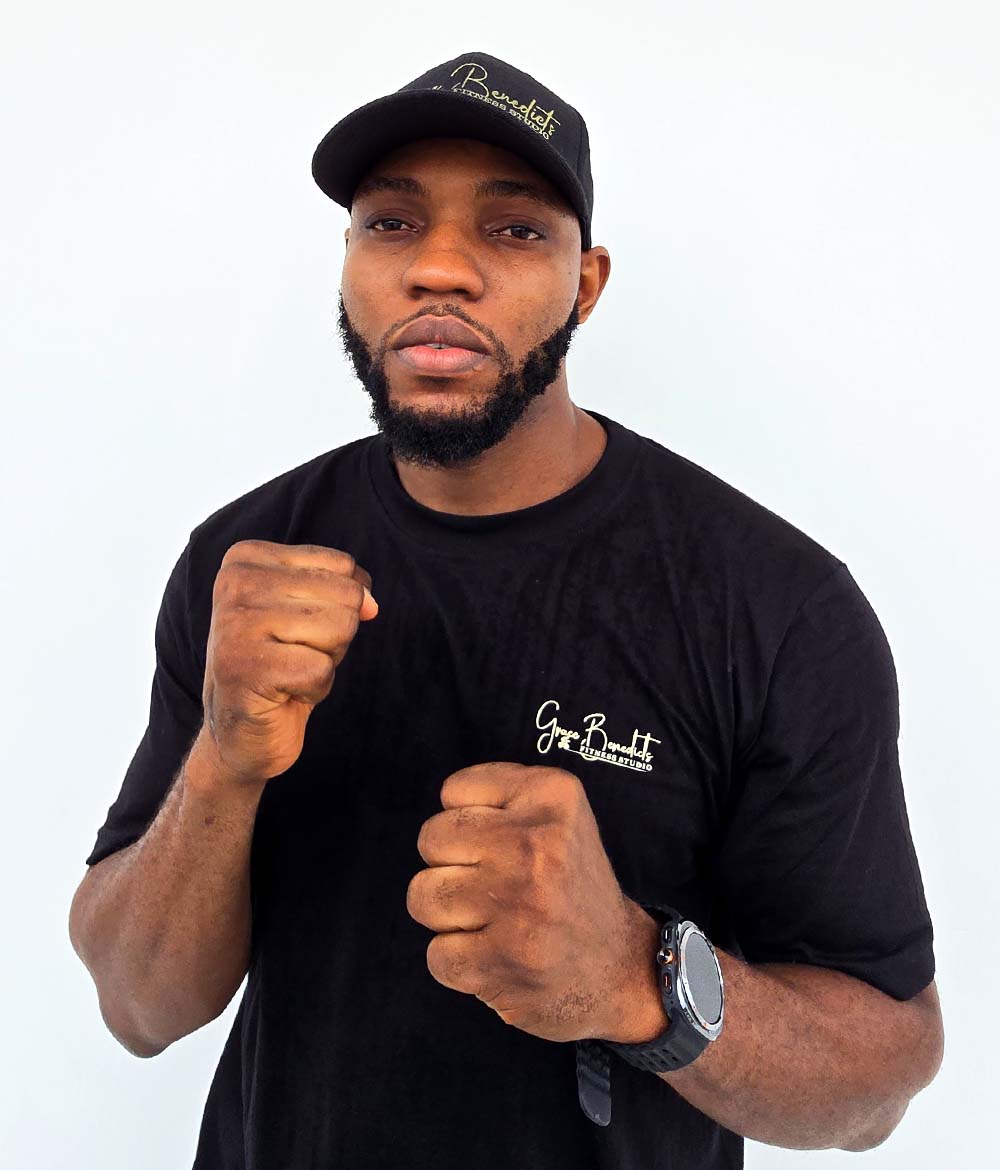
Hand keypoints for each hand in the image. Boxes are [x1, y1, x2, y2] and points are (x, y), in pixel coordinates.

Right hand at [199, 539, 377, 787]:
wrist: (241, 729)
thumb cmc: (281, 662)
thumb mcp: (313, 609)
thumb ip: (346, 589)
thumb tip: (371, 603)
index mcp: (245, 559)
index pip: (341, 565)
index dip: (336, 604)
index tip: (296, 627)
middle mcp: (234, 583)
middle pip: (346, 595)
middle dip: (335, 634)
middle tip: (295, 654)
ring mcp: (235, 625)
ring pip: (340, 628)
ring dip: (326, 660)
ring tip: (289, 671)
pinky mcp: (246, 669)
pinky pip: (322, 670)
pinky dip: (315, 689)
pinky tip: (283, 693)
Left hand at [406, 762, 646, 1042]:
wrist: (619, 967)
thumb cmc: (570, 885)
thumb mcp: (557, 815)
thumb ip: (501, 796)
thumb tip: (443, 806)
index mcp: (553, 796)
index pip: (456, 790)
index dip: (470, 822)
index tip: (503, 844)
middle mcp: (537, 845)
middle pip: (432, 839)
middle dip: (449, 865)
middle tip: (491, 885)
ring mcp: (519, 906)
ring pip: (422, 896)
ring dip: (447, 916)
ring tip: (490, 921)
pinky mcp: (501, 962)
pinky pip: (436, 954)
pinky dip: (457, 962)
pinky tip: (495, 956)